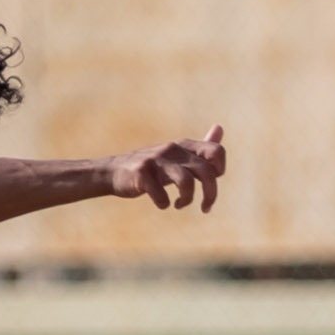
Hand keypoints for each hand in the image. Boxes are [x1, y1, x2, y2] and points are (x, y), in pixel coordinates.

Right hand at [112, 127, 227, 213]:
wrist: (113, 171)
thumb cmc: (152, 167)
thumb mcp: (177, 155)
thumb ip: (200, 146)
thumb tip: (220, 127)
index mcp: (184, 146)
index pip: (216, 151)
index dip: (219, 170)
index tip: (209, 184)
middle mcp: (172, 149)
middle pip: (206, 171)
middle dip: (211, 194)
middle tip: (206, 207)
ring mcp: (156, 160)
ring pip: (186, 182)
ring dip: (187, 199)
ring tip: (180, 204)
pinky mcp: (141, 173)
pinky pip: (160, 193)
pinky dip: (164, 203)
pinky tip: (162, 204)